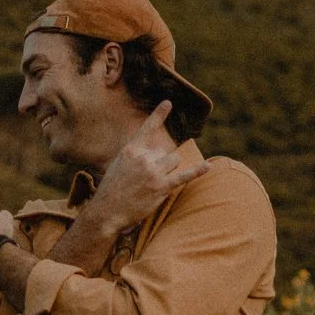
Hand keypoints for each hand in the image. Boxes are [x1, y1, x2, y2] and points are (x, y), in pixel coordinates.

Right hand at [51, 103, 204, 270]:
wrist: (107, 211)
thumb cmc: (111, 189)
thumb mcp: (119, 165)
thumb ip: (137, 156)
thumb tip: (159, 153)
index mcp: (131, 150)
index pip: (148, 128)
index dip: (159, 114)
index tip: (169, 103)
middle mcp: (143, 158)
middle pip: (164, 151)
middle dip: (160, 162)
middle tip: (145, 178)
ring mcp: (153, 172)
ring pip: (173, 161)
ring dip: (168, 170)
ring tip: (152, 184)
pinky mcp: (161, 187)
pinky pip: (184, 176)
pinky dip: (197, 171)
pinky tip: (207, 166)